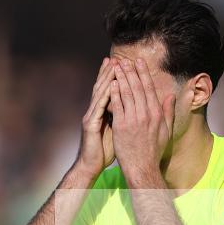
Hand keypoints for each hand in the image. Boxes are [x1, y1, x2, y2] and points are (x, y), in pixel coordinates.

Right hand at [77, 57, 116, 174]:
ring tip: (113, 66)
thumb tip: (133, 109)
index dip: (113, 78)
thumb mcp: (116, 130)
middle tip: (116, 59)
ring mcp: (90, 116)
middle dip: (108, 73)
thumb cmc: (105, 150)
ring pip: (99, 93)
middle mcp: (94, 111)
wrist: (92, 165)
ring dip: (106, 79)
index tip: (122, 65)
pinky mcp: (90, 124)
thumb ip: (122, 117)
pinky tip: (110, 86)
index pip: (108, 91)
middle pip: (102, 88)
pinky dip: (105, 95)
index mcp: (101, 112)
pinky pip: (98, 107)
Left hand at [109, 58, 174, 182]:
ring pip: (127, 93)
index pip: (149, 89)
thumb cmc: (153, 151)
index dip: (143, 73)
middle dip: (131, 71)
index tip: (138, 62)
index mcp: (157, 114)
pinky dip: (115, 93)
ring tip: (117, 66)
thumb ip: (168, 112)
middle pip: (138, 87)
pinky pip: (118, 105)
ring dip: (122, 78)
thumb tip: (171, 96)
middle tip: (125, 59)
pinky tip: (112, 83)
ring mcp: (134, 120)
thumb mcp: (166, 131)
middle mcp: (146, 114)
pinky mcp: (122, 126)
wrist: (142, 167)